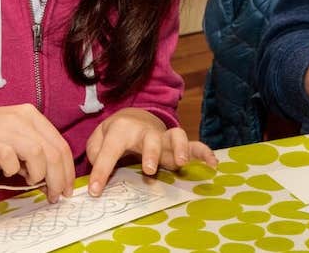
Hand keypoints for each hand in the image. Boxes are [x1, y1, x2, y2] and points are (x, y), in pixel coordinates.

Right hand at [0, 104, 75, 202]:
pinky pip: (13, 160)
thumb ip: (29, 154)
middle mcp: (22, 118)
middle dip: (60, 179)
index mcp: (30, 115)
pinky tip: (9, 173)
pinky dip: (14, 171)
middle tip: (55, 196)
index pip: (61, 144)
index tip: (66, 188)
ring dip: (41, 176)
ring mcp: (7, 128)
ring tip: (32, 183)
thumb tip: (47, 178)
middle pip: (55, 151)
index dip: (68, 170)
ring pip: (41, 154)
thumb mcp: (10, 139)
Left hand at [85, 108, 216, 196]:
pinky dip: (204, 152)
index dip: (101, 171)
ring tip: (181, 163)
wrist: (133, 117)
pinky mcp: (177, 144)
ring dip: (180, 148)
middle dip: (151, 153)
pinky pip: (195, 145)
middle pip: (150, 139)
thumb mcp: (99, 139)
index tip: (95, 191)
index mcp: (121, 130)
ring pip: (175, 137)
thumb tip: (100, 173)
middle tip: (149, 170)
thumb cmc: (115, 133)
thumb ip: (96, 153)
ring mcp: (163, 137)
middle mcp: (145, 132)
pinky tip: (213, 164)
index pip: (110, 151)